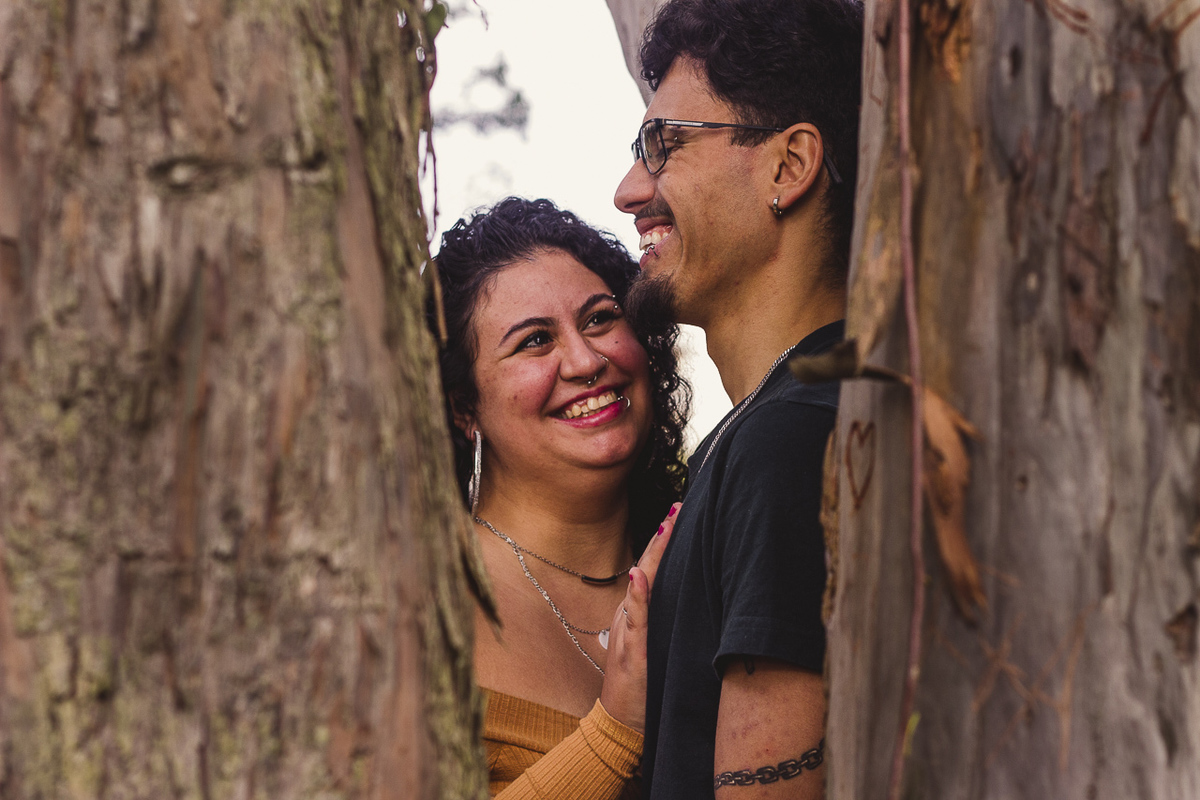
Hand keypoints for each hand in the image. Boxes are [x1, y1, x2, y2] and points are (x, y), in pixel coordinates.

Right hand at [599, 502, 680, 732]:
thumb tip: (679, 592)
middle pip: (649, 566)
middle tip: (680, 504)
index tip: (681, 509)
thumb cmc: (641, 682)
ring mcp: (630, 628)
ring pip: (643, 586)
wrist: (621, 720)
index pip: (655, 567)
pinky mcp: (632, 649)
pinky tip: (639, 577)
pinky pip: (634, 620)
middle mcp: (633, 613)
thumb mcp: (655, 643)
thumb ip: (660, 616)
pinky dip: (636, 597)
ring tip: (666, 526)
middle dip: (664, 535)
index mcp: (640, 610)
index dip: (667, 539)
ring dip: (653, 555)